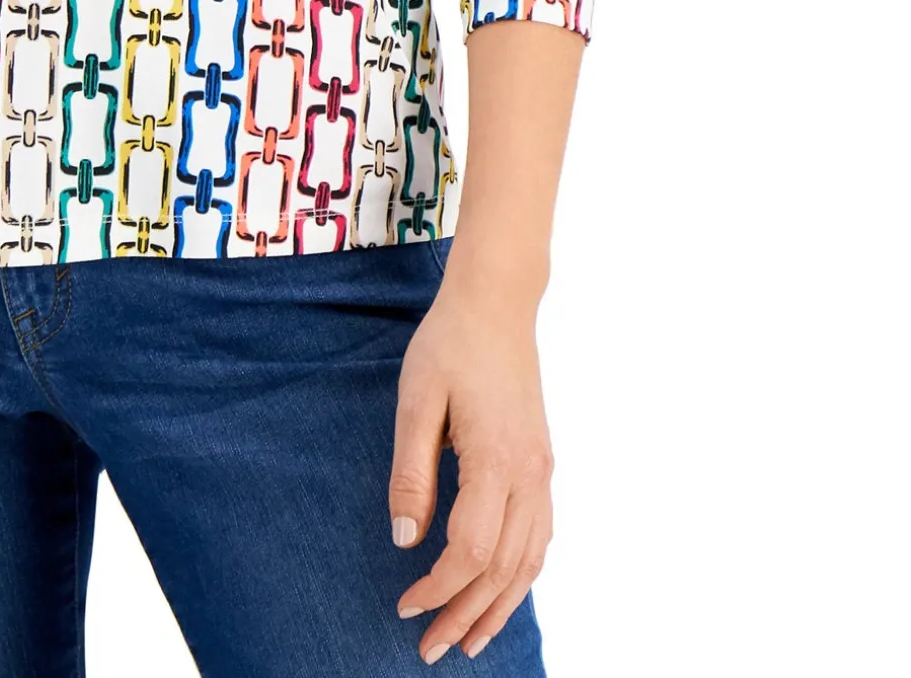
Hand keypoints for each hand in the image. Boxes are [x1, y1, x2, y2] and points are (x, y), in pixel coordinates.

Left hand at [388, 267, 553, 662]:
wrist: (497, 304)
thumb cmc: (449, 345)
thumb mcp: (416, 402)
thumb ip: (410, 473)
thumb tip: (403, 540)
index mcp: (496, 460)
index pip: (471, 551)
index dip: (438, 588)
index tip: (405, 606)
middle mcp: (530, 475)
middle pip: (503, 570)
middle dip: (466, 615)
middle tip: (430, 650)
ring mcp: (543, 472)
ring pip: (530, 562)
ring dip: (499, 607)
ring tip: (468, 641)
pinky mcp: (544, 464)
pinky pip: (540, 537)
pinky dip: (522, 576)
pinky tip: (502, 592)